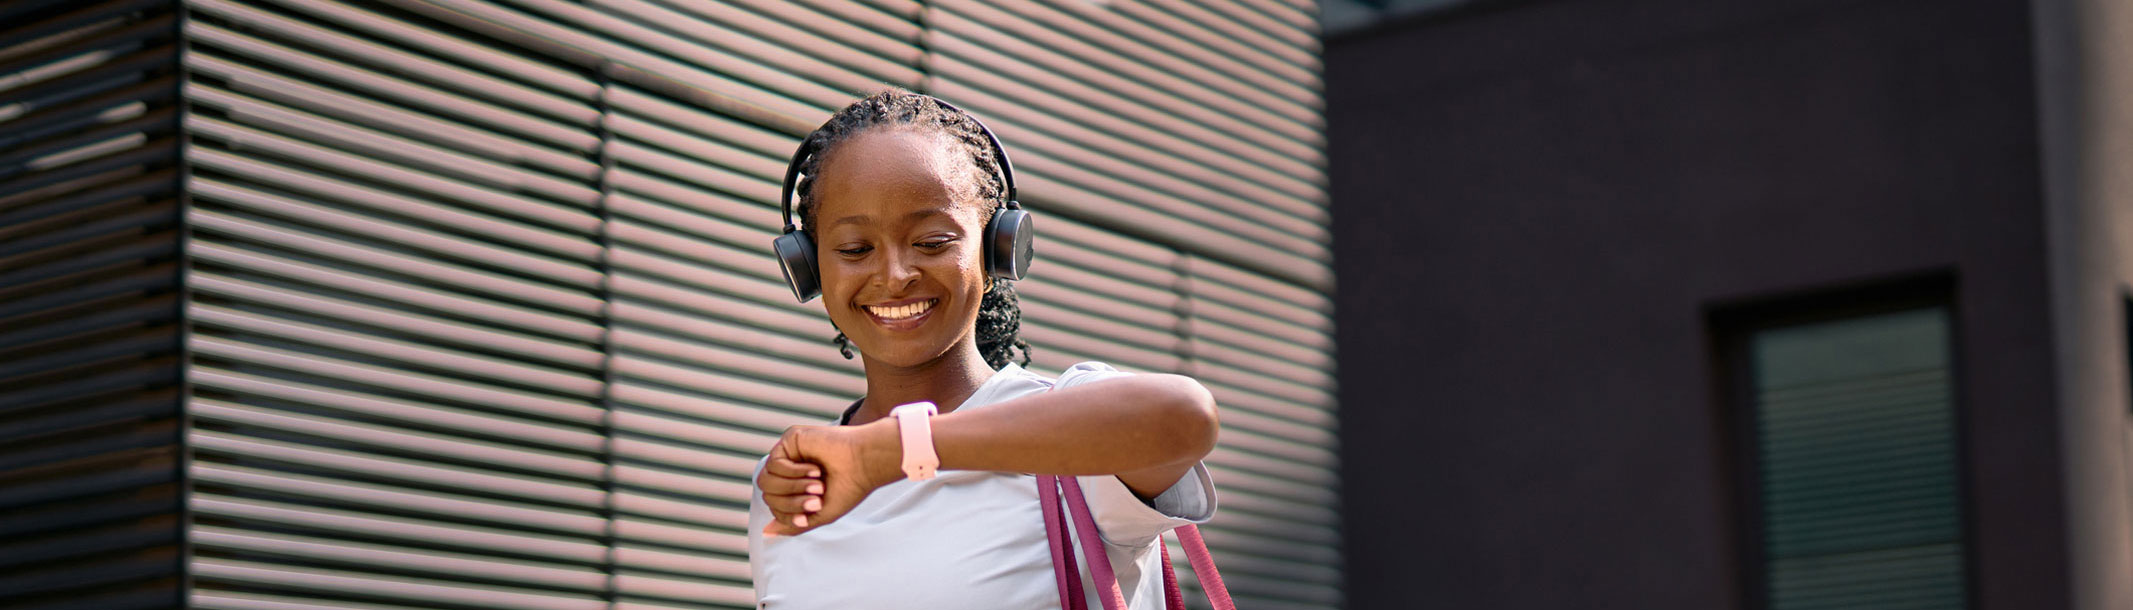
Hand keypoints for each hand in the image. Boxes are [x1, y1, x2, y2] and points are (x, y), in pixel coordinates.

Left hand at [756, 420, 901, 535]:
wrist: (864, 464)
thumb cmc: (848, 488)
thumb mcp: (820, 514)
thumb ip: (794, 524)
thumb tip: (767, 531)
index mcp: (795, 487)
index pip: (775, 505)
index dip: (790, 512)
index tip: (815, 508)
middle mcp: (789, 470)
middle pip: (768, 494)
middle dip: (791, 501)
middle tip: (817, 498)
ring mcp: (788, 454)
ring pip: (767, 480)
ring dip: (793, 487)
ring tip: (817, 484)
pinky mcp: (790, 440)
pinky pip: (774, 463)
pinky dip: (794, 472)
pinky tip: (815, 469)